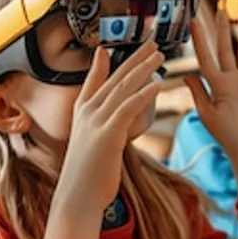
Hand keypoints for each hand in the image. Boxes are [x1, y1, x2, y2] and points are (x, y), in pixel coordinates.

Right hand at [55, 43, 163, 213]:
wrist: (78, 196)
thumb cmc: (87, 174)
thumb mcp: (90, 141)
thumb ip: (101, 123)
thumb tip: (112, 116)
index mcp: (82, 111)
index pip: (96, 78)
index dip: (106, 61)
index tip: (115, 45)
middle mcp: (87, 111)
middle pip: (115, 77)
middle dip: (135, 57)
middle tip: (153, 42)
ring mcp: (96, 121)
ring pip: (123, 87)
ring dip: (143, 69)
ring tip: (160, 55)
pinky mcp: (107, 134)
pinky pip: (128, 108)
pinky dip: (143, 94)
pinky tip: (157, 84)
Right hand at [185, 12, 237, 161]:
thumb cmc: (226, 135)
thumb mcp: (206, 115)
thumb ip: (197, 92)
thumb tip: (187, 76)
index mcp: (218, 86)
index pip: (205, 56)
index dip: (198, 37)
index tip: (194, 21)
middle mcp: (236, 80)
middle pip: (226, 48)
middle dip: (222, 27)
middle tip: (221, 9)